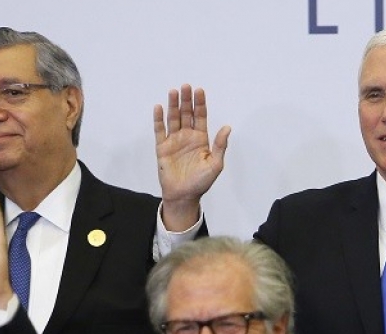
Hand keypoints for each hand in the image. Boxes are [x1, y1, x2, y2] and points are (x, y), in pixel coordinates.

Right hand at [154, 85, 231, 230]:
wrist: (184, 195)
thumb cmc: (201, 182)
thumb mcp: (215, 164)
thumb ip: (220, 146)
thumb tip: (227, 128)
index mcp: (201, 139)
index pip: (200, 117)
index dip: (200, 104)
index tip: (200, 91)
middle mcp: (187, 137)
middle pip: (186, 114)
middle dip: (186, 100)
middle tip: (186, 86)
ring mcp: (174, 141)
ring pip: (173, 118)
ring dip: (173, 105)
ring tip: (173, 92)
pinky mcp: (162, 147)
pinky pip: (159, 130)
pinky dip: (158, 119)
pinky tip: (159, 107)